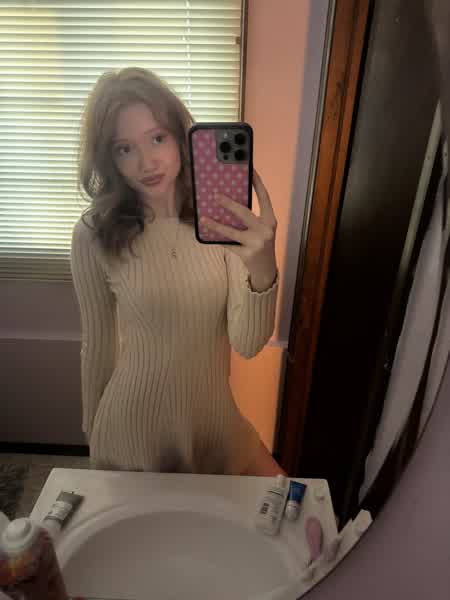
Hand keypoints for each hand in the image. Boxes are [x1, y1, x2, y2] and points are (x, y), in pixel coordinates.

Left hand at [200, 169, 277, 291]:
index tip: (250, 169)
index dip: (258, 183)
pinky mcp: (247, 254)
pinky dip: (218, 239)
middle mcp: (265, 230)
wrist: (266, 269)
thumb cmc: (261, 245)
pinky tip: (208, 234)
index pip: (265, 197)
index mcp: (270, 220)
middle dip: (228, 203)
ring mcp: (256, 243)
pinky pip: (228, 244)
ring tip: (204, 218)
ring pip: (232, 231)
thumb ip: (250, 218)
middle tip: (214, 195)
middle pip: (244, 213)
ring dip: (216, 224)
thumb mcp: (261, 229)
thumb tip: (228, 203)